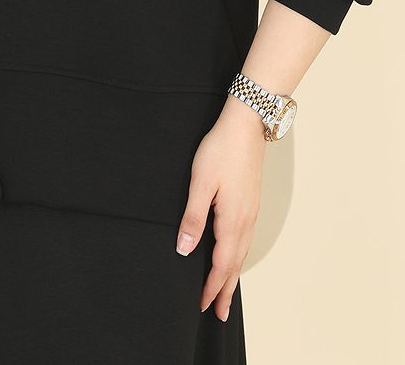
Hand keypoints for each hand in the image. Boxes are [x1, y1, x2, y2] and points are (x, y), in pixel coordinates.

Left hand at [175, 97, 266, 321]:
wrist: (246, 124)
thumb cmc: (221, 149)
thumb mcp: (200, 182)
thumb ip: (193, 217)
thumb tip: (186, 250)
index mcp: (233, 219)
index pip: (222, 263)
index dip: (211, 286)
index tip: (202, 305)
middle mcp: (246, 220)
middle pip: (235, 264)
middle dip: (225, 290)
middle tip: (217, 313)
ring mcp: (251, 211)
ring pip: (242, 252)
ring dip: (232, 275)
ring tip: (225, 292)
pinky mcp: (251, 202)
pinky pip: (245, 239)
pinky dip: (238, 256)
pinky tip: (233, 256)